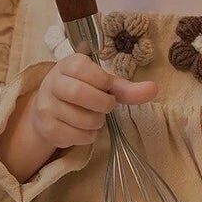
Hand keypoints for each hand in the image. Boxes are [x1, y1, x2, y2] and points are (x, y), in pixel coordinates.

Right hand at [28, 52, 156, 151]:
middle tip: (107, 107)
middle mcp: (52, 83)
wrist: (49, 110)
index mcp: (67, 65)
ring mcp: (47, 107)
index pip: (85, 70)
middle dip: (102, 104)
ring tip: (96, 118)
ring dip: (97, 123)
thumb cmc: (81, 91)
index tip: (107, 88)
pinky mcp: (48, 128)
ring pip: (81, 119)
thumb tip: (153, 89)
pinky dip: (89, 136)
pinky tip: (86, 129)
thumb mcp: (102, 84)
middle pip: (79, 93)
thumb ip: (126, 88)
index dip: (103, 82)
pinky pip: (76, 136)